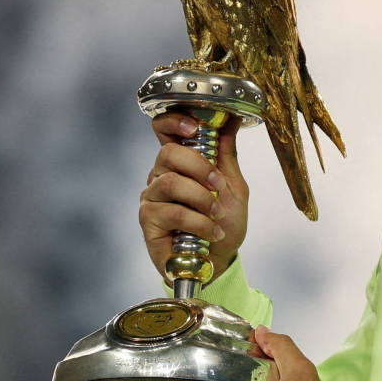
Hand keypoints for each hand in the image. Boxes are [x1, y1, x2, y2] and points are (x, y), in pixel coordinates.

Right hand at [139, 112, 248, 282]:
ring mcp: (152, 197)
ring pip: (170, 183)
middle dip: (199, 167)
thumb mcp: (233, 186)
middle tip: (218, 186)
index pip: (164, 129)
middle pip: (168, 153)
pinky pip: (172, 212)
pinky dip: (199, 222)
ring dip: (202, 199)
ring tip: (217, 214)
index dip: (174, 121)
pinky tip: (211, 232)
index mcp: (180, 162)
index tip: (194, 128)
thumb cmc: (223, 222)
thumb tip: (233, 120)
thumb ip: (227, 155)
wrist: (220, 259)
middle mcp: (160, 175)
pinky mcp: (148, 221)